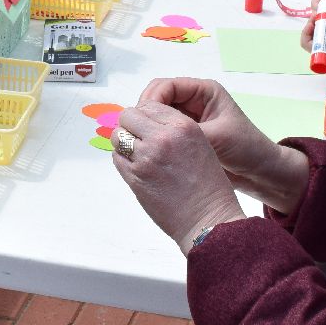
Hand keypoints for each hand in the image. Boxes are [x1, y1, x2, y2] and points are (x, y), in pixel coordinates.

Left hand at [111, 97, 244, 253]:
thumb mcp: (200, 144)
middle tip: (139, 138)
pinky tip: (136, 167)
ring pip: (118, 136)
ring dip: (124, 141)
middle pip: (128, 116)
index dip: (146, 115)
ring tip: (137, 153)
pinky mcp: (135, 177)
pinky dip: (122, 159)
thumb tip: (146, 124)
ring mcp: (146, 158)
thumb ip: (173, 130)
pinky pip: (117, 158)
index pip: (150, 105)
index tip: (147, 125)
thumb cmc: (209, 186)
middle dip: (131, 124)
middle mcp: (162, 138)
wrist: (207, 219)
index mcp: (183, 127)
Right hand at [134, 78, 301, 207]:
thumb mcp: (215, 136)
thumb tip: (154, 132)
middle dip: (146, 114)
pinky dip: (156, 138)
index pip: (166, 86)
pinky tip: (150, 150)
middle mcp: (194, 101)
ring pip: (158, 116)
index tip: (142, 120)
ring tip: (141, 144)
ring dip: (149, 127)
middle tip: (137, 134)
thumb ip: (185, 131)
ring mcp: (190, 118)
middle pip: (158, 98)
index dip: (150, 100)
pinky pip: (164, 131)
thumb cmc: (246, 149)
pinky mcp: (187, 135)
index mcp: (204, 91)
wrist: (262, 173)